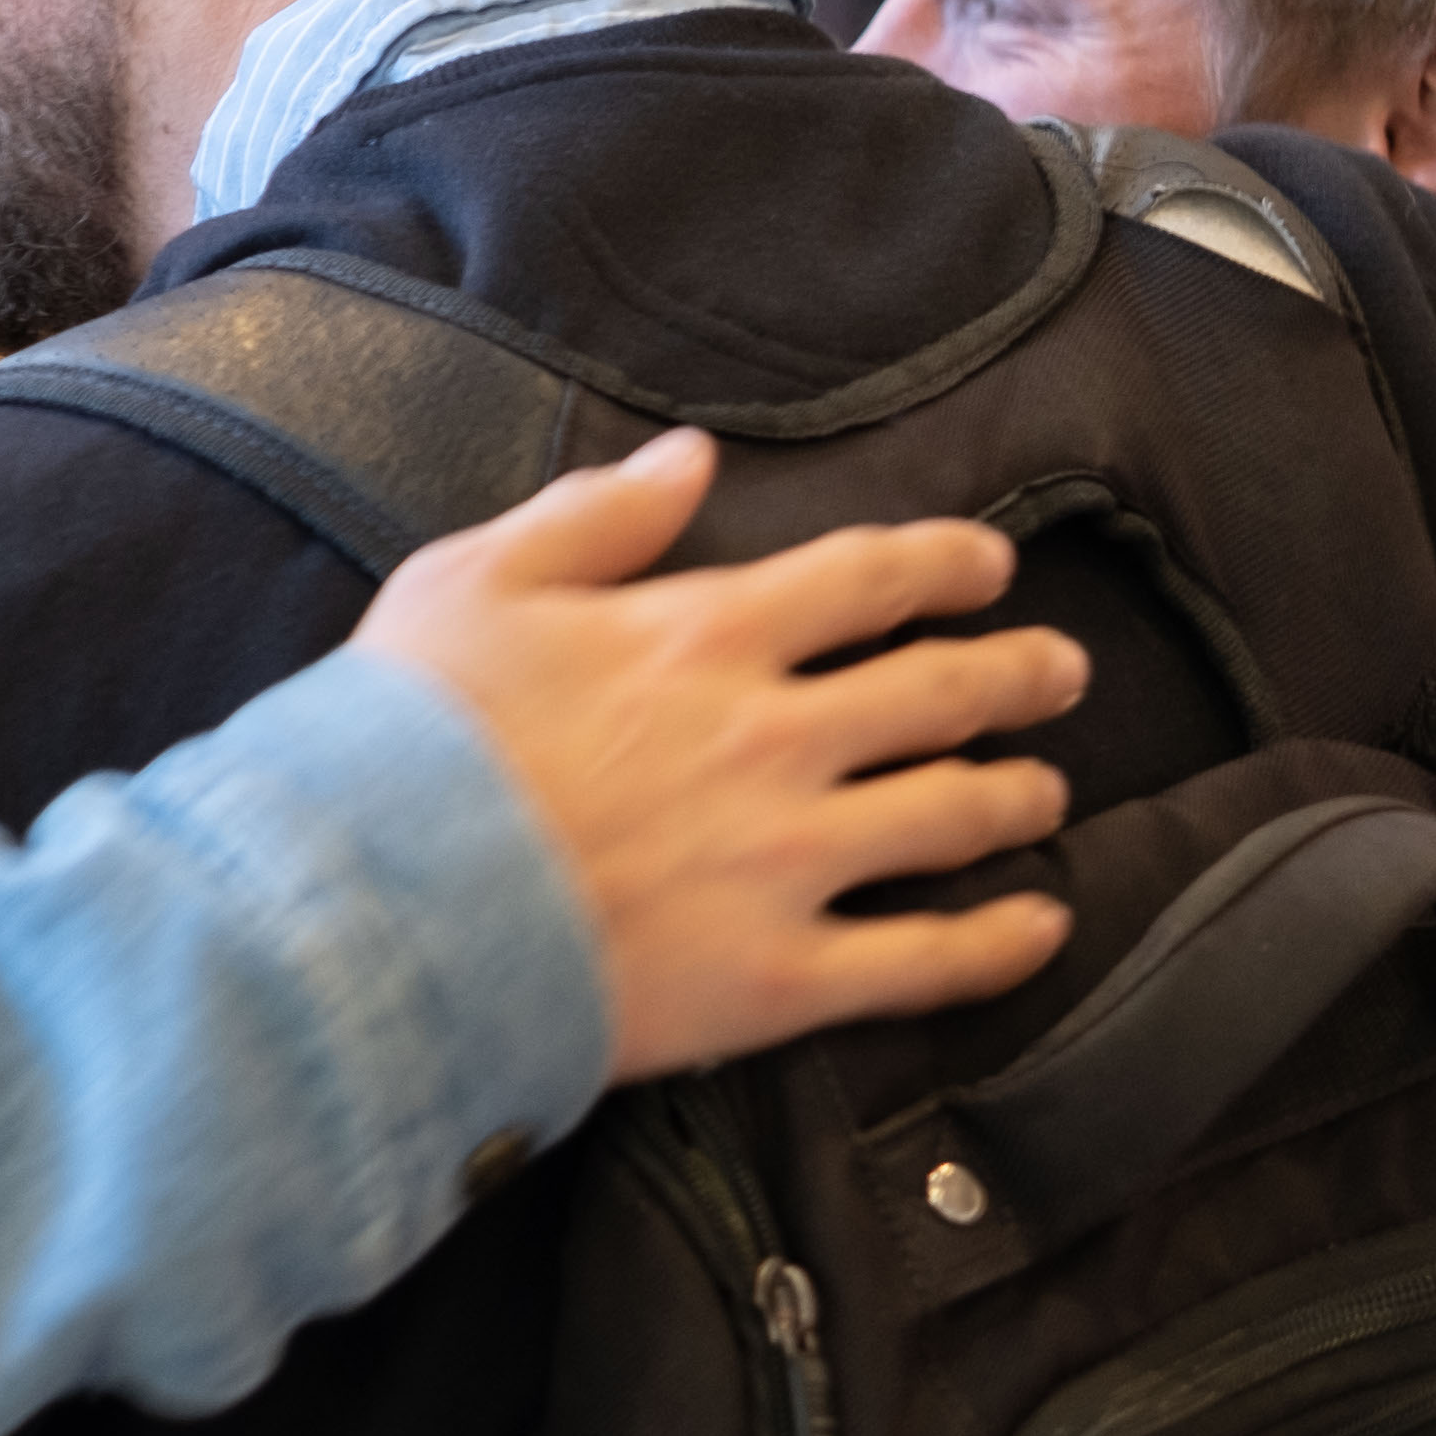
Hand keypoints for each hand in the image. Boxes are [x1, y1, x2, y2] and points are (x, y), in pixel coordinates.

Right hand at [352, 429, 1087, 1081]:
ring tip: (1045, 792)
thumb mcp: (469, 581)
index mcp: (705, 633)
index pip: (867, 576)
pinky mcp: (778, 977)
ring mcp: (787, 860)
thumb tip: (694, 458)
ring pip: (953, 818)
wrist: (374, 905)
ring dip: (1016, 798)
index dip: (945, 564)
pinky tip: (1040, 930)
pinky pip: (924, 962)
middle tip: (1061, 673)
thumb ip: (592, 515)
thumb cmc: (405, 737)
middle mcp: (775, 737)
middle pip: (941, 691)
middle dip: (1018, 675)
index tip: (989, 567)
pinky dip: (997, 945)